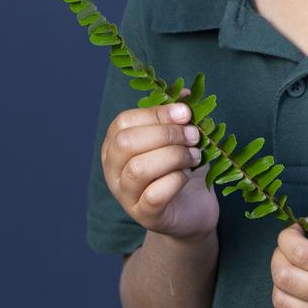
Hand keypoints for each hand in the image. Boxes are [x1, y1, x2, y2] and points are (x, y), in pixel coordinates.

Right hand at [101, 87, 219, 241]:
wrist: (192, 211)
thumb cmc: (181, 168)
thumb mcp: (179, 138)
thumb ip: (177, 115)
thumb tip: (184, 93)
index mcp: (115, 145)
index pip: (124, 121)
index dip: (157, 114)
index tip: (187, 113)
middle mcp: (112, 170)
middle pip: (126, 143)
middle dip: (166, 134)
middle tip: (194, 136)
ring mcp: (125, 195)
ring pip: (138, 169)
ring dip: (174, 156)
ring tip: (195, 156)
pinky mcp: (144, 215)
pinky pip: (154, 195)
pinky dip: (176, 180)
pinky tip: (188, 175)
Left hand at [270, 205, 307, 307]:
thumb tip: (306, 222)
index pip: (300, 253)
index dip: (287, 237)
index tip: (296, 232)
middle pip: (285, 277)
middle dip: (278, 256)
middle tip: (292, 250)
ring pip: (281, 301)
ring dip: (280, 281)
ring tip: (297, 272)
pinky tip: (300, 296)